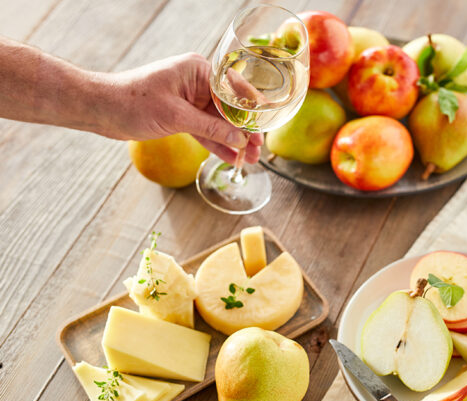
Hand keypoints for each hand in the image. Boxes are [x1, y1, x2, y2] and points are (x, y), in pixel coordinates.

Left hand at [103, 53, 261, 164]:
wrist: (100, 109)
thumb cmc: (132, 102)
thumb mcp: (176, 116)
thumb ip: (211, 128)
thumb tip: (239, 139)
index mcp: (198, 70)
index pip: (234, 91)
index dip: (250, 114)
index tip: (261, 132)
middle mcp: (197, 81)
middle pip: (230, 109)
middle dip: (244, 132)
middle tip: (258, 151)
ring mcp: (190, 98)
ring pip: (219, 122)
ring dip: (233, 141)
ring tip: (249, 159)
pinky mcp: (182, 113)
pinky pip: (205, 129)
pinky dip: (216, 143)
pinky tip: (231, 157)